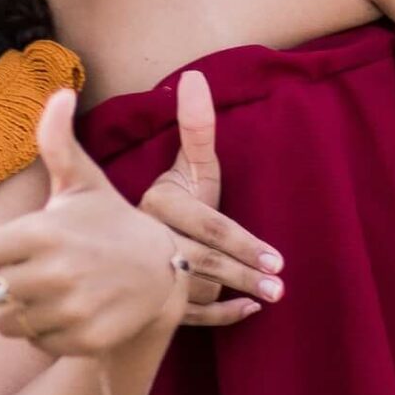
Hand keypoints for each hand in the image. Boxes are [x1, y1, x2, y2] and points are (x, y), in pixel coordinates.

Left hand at [0, 89, 190, 356]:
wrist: (166, 269)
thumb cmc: (109, 222)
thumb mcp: (82, 182)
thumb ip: (57, 142)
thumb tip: (59, 90)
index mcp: (42, 231)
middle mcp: (53, 272)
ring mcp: (69, 309)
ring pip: (6, 322)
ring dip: (9, 312)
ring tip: (44, 290)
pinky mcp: (85, 340)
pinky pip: (35, 341)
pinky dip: (38, 331)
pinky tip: (64, 311)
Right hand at [139, 70, 283, 327]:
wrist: (114, 250)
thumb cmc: (174, 199)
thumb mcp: (187, 166)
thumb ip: (195, 127)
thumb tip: (195, 76)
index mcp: (155, 207)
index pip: (207, 226)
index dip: (242, 242)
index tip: (276, 258)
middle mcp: (149, 244)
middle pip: (205, 262)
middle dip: (244, 274)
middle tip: (280, 286)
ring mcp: (149, 279)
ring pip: (197, 291)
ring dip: (235, 294)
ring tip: (271, 298)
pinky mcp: (154, 307)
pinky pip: (192, 317)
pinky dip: (222, 316)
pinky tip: (249, 313)